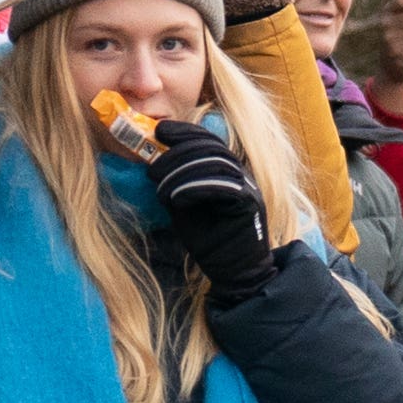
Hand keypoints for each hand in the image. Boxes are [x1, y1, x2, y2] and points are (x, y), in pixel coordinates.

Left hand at [148, 122, 273, 303]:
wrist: (234, 271)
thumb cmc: (210, 241)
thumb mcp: (184, 207)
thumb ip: (175, 184)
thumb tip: (153, 165)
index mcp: (227, 171)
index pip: (208, 140)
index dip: (184, 132)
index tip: (160, 131)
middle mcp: (240, 175)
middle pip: (210, 147)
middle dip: (176, 153)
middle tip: (153, 169)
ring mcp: (247, 188)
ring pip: (215, 163)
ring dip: (181, 172)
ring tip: (161, 188)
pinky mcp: (249, 204)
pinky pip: (222, 185)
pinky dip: (195, 187)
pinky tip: (177, 199)